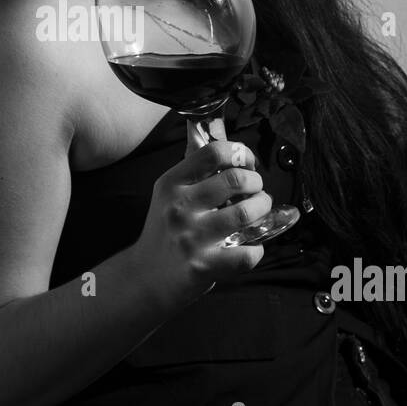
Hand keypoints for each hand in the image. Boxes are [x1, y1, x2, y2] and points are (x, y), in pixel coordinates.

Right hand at [129, 136, 270, 312]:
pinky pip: (247, 254)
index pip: (214, 152)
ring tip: (258, 213)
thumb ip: (190, 168)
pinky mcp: (203, 266)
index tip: (247, 163)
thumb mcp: (167, 194)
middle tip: (256, 192)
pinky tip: (249, 247)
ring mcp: (191, 237)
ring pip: (246, 213)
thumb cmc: (163, 232)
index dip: (241, 153)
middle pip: (236, 180)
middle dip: (257, 184)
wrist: (144, 278)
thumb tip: (201, 128)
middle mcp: (180, 207)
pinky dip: (256, 250)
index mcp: (172, 183)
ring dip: (262, 211)